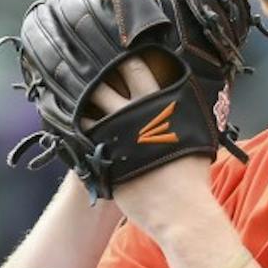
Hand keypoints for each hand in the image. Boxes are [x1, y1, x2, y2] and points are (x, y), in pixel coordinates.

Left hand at [88, 55, 216, 237]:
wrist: (181, 212)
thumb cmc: (192, 180)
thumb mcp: (198, 139)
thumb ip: (188, 117)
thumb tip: (191, 105)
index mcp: (160, 104)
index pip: (136, 68)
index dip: (123, 59)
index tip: (113, 55)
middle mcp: (134, 113)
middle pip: (105, 82)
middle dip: (94, 75)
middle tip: (84, 69)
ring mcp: (115, 134)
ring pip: (87, 106)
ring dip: (79, 101)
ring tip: (72, 97)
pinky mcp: (101, 155)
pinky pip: (80, 134)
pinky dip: (74, 128)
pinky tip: (70, 126)